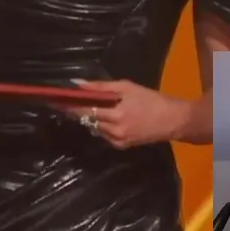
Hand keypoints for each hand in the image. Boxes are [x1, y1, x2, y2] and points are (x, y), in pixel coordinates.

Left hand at [63, 79, 189, 149]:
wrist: (174, 121)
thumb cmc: (151, 99)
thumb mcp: (127, 87)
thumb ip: (101, 87)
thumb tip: (77, 84)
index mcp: (116, 115)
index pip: (86, 110)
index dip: (69, 105)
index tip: (55, 99)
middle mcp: (114, 131)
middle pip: (87, 120)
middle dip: (75, 111)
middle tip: (63, 101)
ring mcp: (118, 141)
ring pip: (94, 128)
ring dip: (88, 117)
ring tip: (81, 106)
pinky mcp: (122, 146)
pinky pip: (103, 134)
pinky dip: (99, 125)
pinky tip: (102, 117)